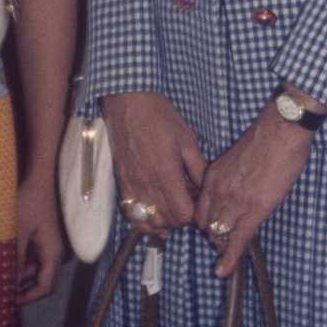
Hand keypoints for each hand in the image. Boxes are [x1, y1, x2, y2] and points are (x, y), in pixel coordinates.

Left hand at [16, 169, 64, 303]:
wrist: (38, 178)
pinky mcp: (42, 237)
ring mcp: (49, 244)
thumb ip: (13, 259)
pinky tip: (6, 263)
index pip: (46, 286)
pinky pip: (34, 259)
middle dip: (25, 290)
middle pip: (43, 281)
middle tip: (3, 294)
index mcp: (53, 253)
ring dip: (21, 277)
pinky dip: (21, 264)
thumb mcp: (17, 232)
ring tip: (0, 280)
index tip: (9, 301)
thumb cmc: (28, 202)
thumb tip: (7, 284)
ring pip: (37, 270)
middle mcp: (55, 251)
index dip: (29, 297)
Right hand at [102, 91, 205, 231]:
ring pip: (148, 222)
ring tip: (169, 207)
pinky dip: (143, 218)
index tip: (196, 201)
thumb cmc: (160, 118)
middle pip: (167, 222)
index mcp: (166, 176)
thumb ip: (198, 168)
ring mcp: (132, 186)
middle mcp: (147, 186)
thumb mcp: (188, 140)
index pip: (183, 215)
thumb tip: (204, 189)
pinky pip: (131, 213)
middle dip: (180, 217)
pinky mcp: (122, 183)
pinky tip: (152, 211)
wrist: (130, 104)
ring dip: (162, 220)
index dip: (193, 213)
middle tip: (185, 201)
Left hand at [194, 104, 312, 278]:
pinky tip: (224, 270)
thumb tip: (239, 187)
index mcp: (214, 175)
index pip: (199, 208)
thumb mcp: (239, 156)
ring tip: (229, 250)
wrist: (281, 131)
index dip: (205, 221)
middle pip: (206, 224)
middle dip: (213, 234)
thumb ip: (233, 174)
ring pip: (220, 233)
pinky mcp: (254, 210)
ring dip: (224, 243)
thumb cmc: (267, 137)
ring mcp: (235, 202)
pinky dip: (230, 258)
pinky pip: (238, 240)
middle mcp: (219, 190)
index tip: (212, 225)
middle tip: (223, 238)